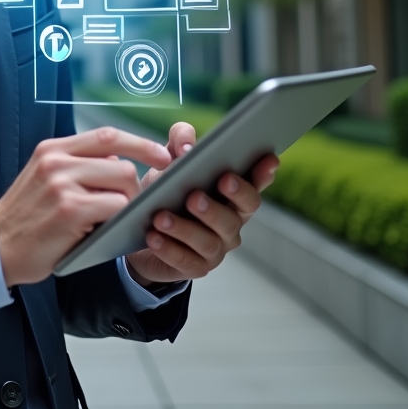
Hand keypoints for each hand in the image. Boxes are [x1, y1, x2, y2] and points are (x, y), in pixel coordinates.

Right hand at [0, 128, 171, 286]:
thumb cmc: (27, 217)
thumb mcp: (45, 178)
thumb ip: (77, 165)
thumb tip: (117, 161)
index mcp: (52, 149)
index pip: (107, 135)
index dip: (140, 143)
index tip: (161, 155)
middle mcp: (57, 160)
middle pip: (120, 162)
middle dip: (133, 186)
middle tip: (128, 207)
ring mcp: (62, 184)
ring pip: (122, 183)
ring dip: (127, 204)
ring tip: (113, 221)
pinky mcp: (70, 209)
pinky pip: (115, 207)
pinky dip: (120, 220)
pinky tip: (108, 231)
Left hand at [125, 122, 279, 286]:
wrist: (140, 229)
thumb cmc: (165, 190)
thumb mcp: (169, 161)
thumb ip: (180, 142)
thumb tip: (186, 146)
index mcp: (231, 194)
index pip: (254, 184)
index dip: (263, 174)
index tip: (267, 159)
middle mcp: (231, 222)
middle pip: (236, 216)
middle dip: (216, 206)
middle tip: (194, 196)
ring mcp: (216, 248)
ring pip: (209, 241)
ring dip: (184, 228)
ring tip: (161, 217)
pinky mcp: (196, 267)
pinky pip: (186, 261)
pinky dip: (168, 248)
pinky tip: (153, 237)